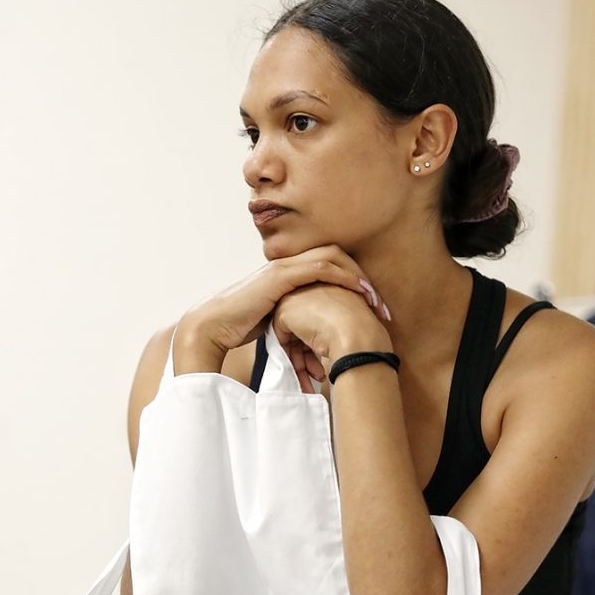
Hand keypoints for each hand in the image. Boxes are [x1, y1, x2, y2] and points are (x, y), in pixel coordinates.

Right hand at [175, 244, 389, 373]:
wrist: (213, 327)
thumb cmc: (239, 328)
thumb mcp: (275, 321)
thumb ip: (293, 320)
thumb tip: (311, 338)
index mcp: (288, 274)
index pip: (329, 265)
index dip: (353, 281)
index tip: (372, 306)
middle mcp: (287, 265)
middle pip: (336, 256)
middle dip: (362, 278)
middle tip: (381, 305)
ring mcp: (283, 268)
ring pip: (332, 257)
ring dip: (358, 276)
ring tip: (375, 300)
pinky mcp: (280, 276)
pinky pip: (319, 267)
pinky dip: (343, 276)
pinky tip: (358, 291)